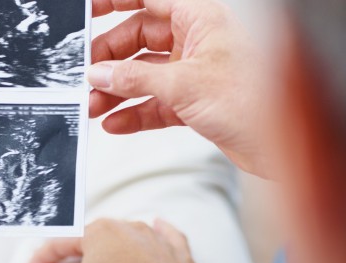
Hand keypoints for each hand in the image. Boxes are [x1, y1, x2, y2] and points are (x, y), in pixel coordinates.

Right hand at [23, 218, 209, 262]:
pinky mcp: (179, 254)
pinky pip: (168, 236)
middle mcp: (128, 228)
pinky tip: (158, 224)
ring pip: (129, 235)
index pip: (63, 242)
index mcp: (99, 233)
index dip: (44, 257)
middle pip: (95, 237)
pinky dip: (161, 231)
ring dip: (114, 246)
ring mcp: (156, 239)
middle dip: (77, 251)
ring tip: (103, 257)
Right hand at [89, 0, 268, 175]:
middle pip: (138, 41)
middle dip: (110, 62)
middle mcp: (195, 41)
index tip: (87, 13)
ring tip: (95, 106)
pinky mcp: (192, 102)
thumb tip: (100, 75)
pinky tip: (116, 122)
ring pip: (143, 76)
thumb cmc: (253, 100)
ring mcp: (192, 72)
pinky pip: (154, 103)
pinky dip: (134, 113)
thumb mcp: (182, 84)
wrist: (278, 144)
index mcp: (199, 18)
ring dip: (117, 92)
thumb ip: (134, 79)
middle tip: (87, 78)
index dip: (114, 2)